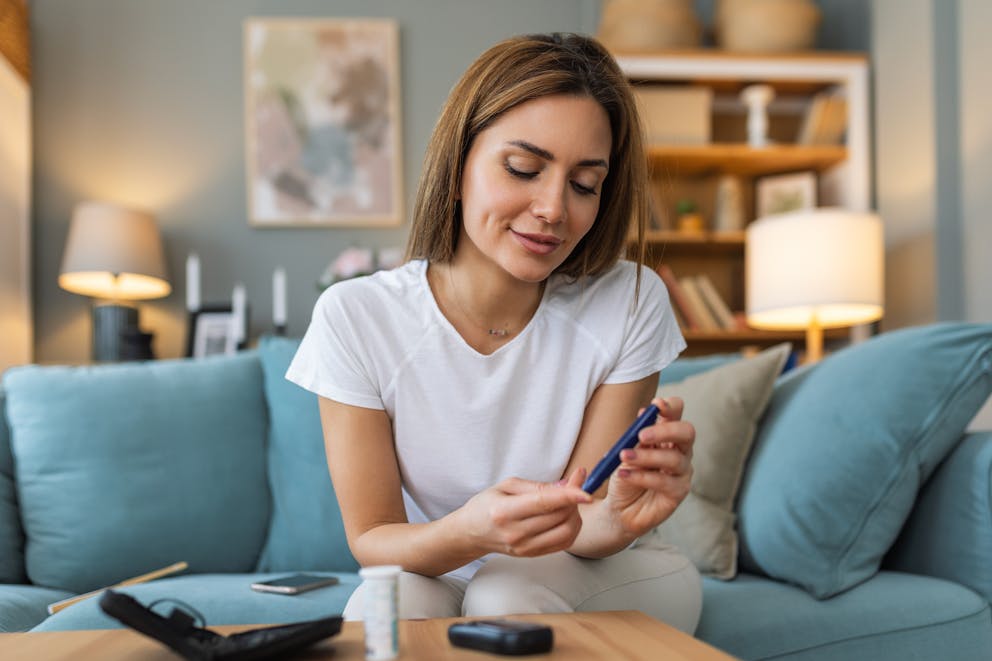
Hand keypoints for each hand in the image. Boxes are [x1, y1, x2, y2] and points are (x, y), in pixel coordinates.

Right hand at [459, 469, 590, 557]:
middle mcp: (515, 533)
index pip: (543, 503)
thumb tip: (567, 485)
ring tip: (569, 502)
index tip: (585, 492)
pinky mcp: (532, 555)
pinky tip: (566, 516)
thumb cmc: (487, 505)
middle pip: (558, 517)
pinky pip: (563, 543)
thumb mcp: (506, 486)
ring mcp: (524, 547)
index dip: (568, 497)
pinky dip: (571, 528)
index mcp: (505, 511)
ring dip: (575, 514)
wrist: (471, 533)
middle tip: (577, 483)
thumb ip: (537, 486)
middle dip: (574, 499)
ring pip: (565, 531)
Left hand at [604, 397, 693, 536]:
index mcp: (667, 435)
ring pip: (673, 459)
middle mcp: (680, 451)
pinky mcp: (679, 492)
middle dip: (665, 431)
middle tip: (642, 435)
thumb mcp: (626, 451)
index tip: (656, 405)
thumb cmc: (625, 474)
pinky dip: (642, 476)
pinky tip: (624, 474)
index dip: (671, 407)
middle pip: (686, 433)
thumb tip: (645, 412)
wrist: (620, 507)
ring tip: (624, 457)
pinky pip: (664, 482)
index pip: (677, 414)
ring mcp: (683, 472)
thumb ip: (636, 435)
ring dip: (647, 456)